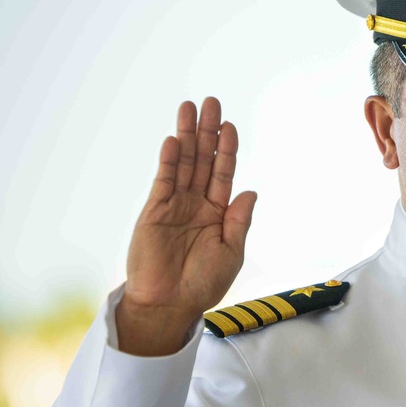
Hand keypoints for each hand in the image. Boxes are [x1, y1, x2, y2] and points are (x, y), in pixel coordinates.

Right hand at [115, 97, 257, 354]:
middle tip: (210, 102)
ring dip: (186, 136)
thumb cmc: (203, 284)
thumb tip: (251, 190)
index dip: (227, 150)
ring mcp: (174, 205)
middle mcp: (195, 204)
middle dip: (206, 131)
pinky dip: (169, 161)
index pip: (223, 173)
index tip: (230, 126)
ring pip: (182, 163)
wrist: (171, 304)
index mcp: (217, 213)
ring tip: (189, 108)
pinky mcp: (154, 211)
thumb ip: (239, 220)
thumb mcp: (231, 251)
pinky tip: (175, 142)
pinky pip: (164, 181)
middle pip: (202, 160)